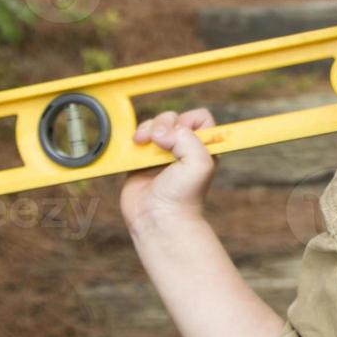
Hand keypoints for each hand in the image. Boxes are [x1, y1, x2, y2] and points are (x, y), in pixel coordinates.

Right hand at [121, 107, 217, 231]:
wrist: (159, 219)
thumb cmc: (184, 196)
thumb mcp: (199, 163)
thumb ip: (187, 138)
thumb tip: (160, 132)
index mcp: (202, 147)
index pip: (199, 118)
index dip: (189, 120)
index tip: (181, 133)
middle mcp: (182, 148)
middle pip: (172, 118)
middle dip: (163, 123)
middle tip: (159, 140)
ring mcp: (161, 154)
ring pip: (153, 125)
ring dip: (147, 129)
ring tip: (143, 142)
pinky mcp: (141, 160)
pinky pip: (137, 139)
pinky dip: (134, 138)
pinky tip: (135, 146)